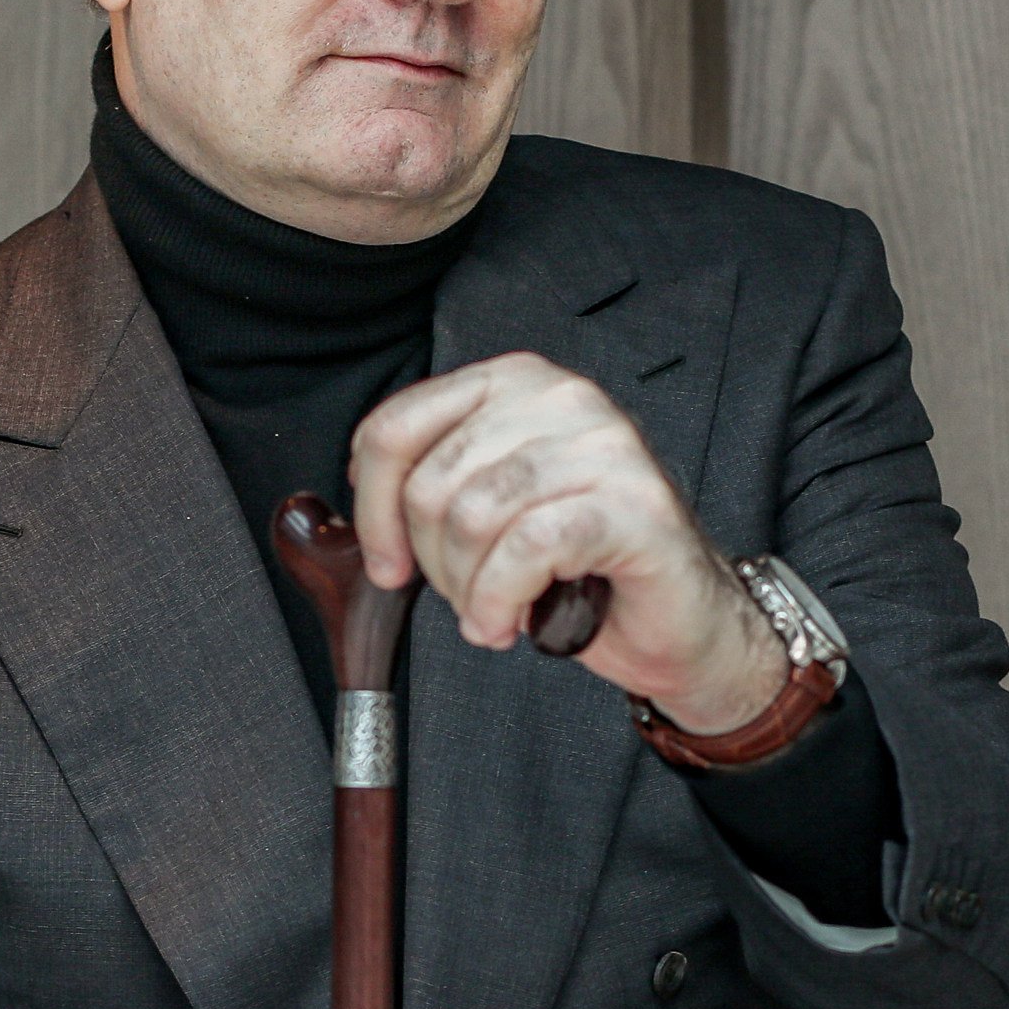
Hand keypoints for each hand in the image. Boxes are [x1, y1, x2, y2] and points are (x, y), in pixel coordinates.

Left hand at [348, 353, 785, 733]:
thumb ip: (423, 499)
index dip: (372, 509)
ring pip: (473, 516)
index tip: (387, 563)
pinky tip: (511, 624)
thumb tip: (330, 522)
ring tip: (493, 611)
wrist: (678, 622)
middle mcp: (562, 398)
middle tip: (468, 595)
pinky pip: (525, 549)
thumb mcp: (486, 518)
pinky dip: (501, 600)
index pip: (397, 426)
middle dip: (433, 562)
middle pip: (431, 481)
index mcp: (515, 384)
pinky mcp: (632, 505)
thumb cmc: (581, 570)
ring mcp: (604, 446)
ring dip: (468, 589)